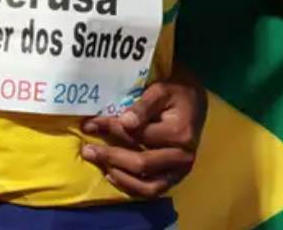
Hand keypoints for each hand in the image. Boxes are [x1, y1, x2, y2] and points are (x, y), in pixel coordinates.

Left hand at [79, 76, 205, 198]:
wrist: (194, 104)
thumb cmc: (175, 94)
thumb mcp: (160, 90)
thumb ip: (143, 106)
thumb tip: (125, 122)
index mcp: (180, 133)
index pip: (139, 136)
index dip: (113, 130)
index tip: (90, 124)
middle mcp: (182, 157)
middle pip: (141, 164)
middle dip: (111, 157)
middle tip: (87, 150)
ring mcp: (179, 172)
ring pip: (146, 186)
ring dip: (119, 176)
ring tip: (99, 164)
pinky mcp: (173, 179)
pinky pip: (149, 191)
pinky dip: (130, 187)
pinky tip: (112, 175)